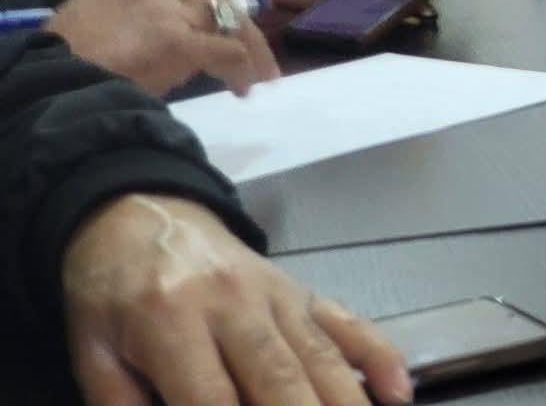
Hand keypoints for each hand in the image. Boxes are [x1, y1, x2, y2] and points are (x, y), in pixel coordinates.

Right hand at [48, 0, 278, 96]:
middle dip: (243, 26)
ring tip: (258, 77)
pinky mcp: (175, 38)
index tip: (236, 12)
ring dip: (249, 52)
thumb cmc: (67, 64)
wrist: (50, 87)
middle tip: (259, 56)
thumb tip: (183, 38)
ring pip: (226, 21)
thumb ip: (137, 16)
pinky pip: (225, 51)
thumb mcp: (95, 22)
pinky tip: (241, 87)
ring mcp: (164, 7)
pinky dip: (240, 69)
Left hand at [64, 194, 411, 405]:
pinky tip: (398, 390)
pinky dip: (378, 356)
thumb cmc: (111, 290)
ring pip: (320, 357)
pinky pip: (346, 321)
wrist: (139, 213)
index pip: (210, 398)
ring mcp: (276, 294)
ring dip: (345, 401)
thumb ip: (120, 404)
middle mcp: (234, 303)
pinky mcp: (300, 289)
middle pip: (279, 378)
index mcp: (171, 320)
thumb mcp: (91, 351)